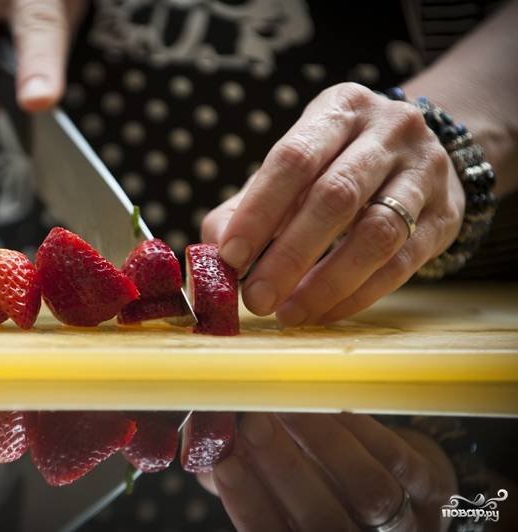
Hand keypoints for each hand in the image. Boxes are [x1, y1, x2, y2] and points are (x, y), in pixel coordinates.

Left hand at [201, 83, 464, 325]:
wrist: (419, 153)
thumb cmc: (337, 162)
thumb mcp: (295, 166)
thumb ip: (249, 205)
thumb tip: (215, 256)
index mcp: (340, 108)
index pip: (294, 158)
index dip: (259, 211)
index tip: (230, 257)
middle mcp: (389, 131)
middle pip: (336, 196)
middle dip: (289, 255)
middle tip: (256, 299)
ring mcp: (424, 171)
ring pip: (376, 233)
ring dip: (326, 282)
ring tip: (289, 313)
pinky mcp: (445, 215)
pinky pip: (402, 264)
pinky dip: (357, 294)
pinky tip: (324, 312)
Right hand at [201, 413, 456, 530]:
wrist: (387, 482)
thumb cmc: (311, 484)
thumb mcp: (265, 486)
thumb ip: (232, 472)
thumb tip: (200, 443)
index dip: (248, 504)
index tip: (224, 461)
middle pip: (324, 522)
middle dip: (286, 470)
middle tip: (253, 423)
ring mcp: (405, 522)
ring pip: (367, 491)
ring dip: (323, 443)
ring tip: (287, 404)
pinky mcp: (431, 487)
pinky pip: (397, 458)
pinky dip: (359, 427)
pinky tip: (326, 399)